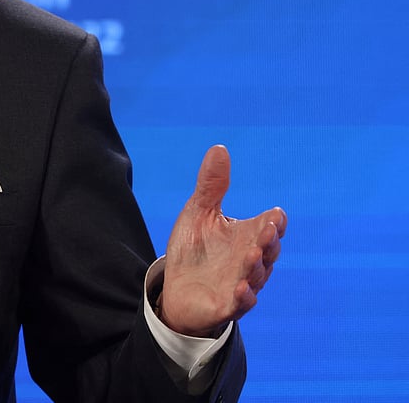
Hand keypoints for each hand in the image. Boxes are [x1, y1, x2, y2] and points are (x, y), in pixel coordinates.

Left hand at [160, 145, 286, 336]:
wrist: (178, 289)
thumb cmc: (194, 250)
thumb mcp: (199, 213)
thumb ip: (212, 185)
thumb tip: (219, 148)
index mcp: (247, 236)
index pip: (269, 227)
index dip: (275, 223)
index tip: (274, 215)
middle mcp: (250, 260)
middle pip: (268, 251)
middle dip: (269, 241)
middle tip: (268, 230)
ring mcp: (241, 283)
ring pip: (257, 276)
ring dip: (256, 266)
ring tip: (251, 254)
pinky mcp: (227, 305)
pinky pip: (241, 303)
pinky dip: (244, 296)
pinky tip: (241, 288)